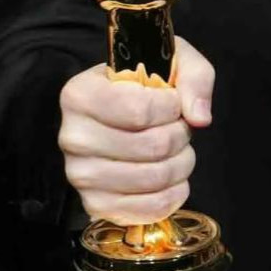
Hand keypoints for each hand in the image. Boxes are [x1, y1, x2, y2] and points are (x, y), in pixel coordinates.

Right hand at [59, 37, 214, 224]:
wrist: (115, 120)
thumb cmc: (139, 89)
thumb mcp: (169, 63)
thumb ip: (193, 76)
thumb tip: (198, 117)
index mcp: (79, 95)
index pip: (138, 109)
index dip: (171, 107)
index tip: (172, 102)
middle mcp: (72, 137)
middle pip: (151, 146)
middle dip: (179, 136)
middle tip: (176, 128)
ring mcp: (81, 175)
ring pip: (154, 177)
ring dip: (181, 164)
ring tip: (175, 151)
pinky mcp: (96, 203)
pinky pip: (150, 207)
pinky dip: (173, 194)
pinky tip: (171, 178)